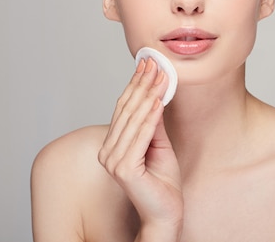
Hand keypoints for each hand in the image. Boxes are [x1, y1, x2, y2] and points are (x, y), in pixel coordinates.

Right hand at [98, 58, 182, 237]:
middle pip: (126, 110)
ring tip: (160, 75)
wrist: (166, 211)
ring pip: (133, 120)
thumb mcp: (159, 144)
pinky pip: (141, 136)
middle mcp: (108, 152)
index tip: (147, 65)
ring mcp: (113, 161)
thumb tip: (155, 96)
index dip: (135, 86)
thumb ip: (153, 123)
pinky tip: (159, 100)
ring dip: (148, 95)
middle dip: (142, 84)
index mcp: (112, 146)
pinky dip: (151, 117)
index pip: (123, 109)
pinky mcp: (125, 169)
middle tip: (154, 62)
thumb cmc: (163, 181)